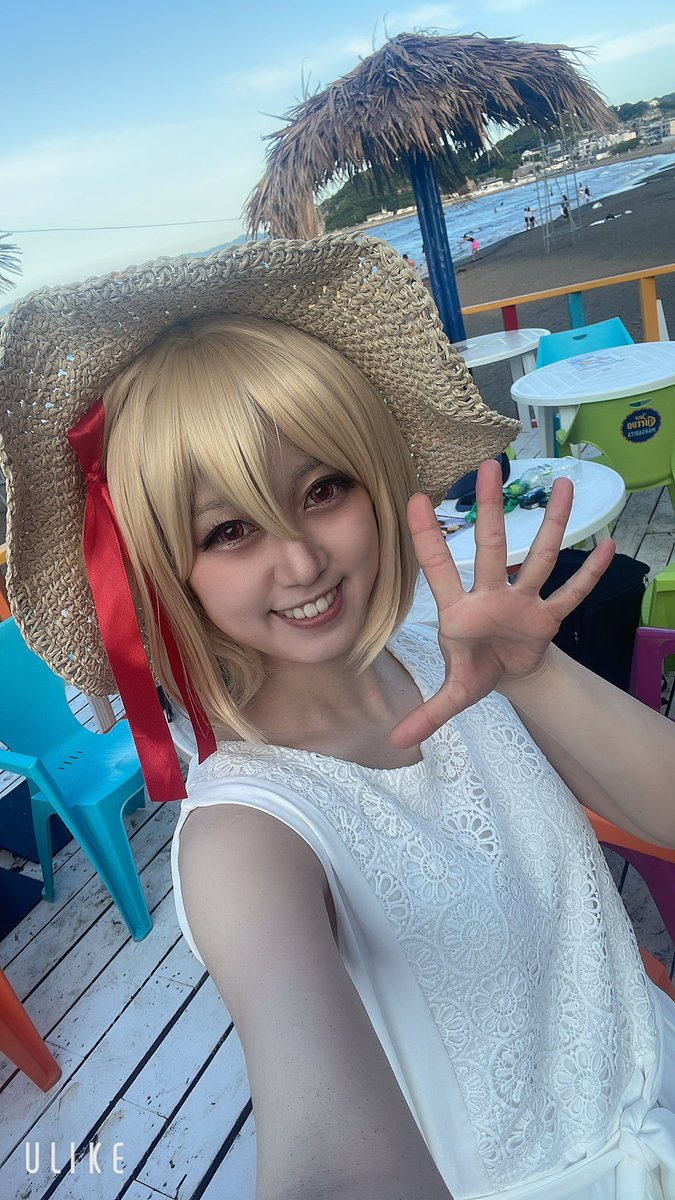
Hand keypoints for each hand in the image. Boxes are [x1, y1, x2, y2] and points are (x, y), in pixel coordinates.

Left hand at [390, 459, 615, 747]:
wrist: (507, 674)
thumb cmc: (475, 669)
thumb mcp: (453, 693)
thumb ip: (427, 713)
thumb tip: (394, 742)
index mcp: (460, 610)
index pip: (438, 568)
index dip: (427, 537)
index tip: (413, 498)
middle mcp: (491, 595)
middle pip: (491, 547)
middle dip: (490, 509)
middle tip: (490, 466)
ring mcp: (523, 601)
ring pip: (539, 557)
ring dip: (552, 524)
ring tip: (563, 485)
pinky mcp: (549, 615)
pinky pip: (573, 593)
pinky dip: (590, 573)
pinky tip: (608, 543)